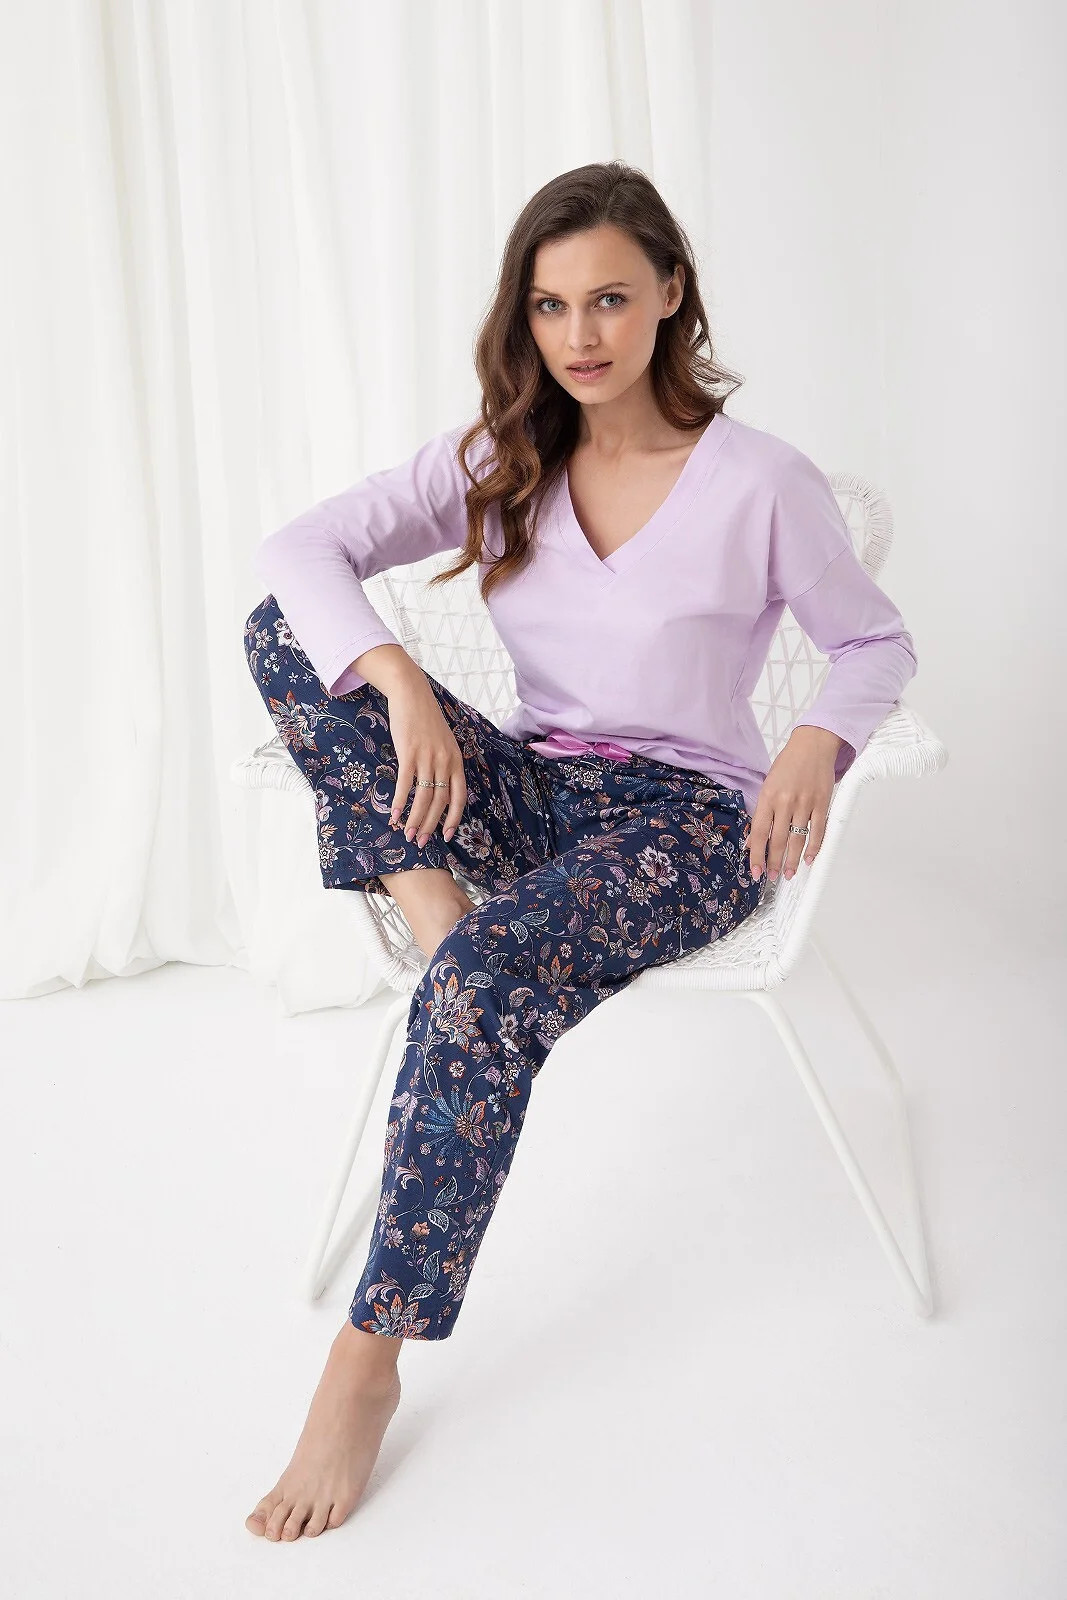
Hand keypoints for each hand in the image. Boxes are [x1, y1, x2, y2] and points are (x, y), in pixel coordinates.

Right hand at [384, 676, 467, 847]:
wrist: (412, 694)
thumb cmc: (426, 720)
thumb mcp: (444, 743)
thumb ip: (445, 765)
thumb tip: (440, 792)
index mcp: (456, 761)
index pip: (459, 797)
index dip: (453, 818)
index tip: (446, 836)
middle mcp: (445, 761)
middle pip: (439, 802)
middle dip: (430, 825)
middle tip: (420, 842)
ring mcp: (427, 758)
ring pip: (423, 797)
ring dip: (415, 820)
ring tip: (407, 835)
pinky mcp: (409, 753)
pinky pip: (406, 784)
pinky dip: (400, 803)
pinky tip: (395, 816)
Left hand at [748, 726, 841, 882]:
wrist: (813, 745)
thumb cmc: (788, 765)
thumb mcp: (767, 785)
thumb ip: (762, 813)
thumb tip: (753, 840)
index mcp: (768, 797)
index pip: (758, 833)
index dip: (756, 855)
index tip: (755, 870)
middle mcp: (785, 802)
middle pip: (778, 840)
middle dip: (774, 863)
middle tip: (772, 877)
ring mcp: (805, 803)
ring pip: (798, 839)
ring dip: (793, 860)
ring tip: (789, 874)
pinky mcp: (822, 803)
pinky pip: (818, 831)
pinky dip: (813, 848)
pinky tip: (808, 859)